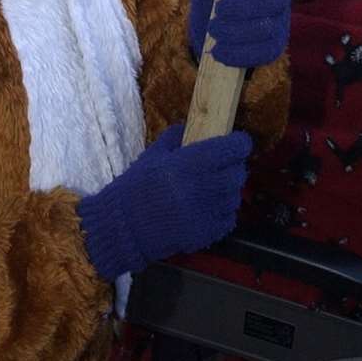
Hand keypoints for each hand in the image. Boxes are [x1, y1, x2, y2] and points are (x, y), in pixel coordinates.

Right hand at [78, 124, 250, 279]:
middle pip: (237, 174)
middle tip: (226, 164)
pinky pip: (228, 219)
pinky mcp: (205, 234)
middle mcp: (199, 189)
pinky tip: (209, 207)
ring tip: (214, 187)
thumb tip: (198, 126)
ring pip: (234, 197)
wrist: (122, 227)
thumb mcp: (153, 154)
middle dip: (235, 167)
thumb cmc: (135, 187)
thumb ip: (177, 137)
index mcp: (185, 165)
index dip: (239, 143)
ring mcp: (204, 214)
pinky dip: (224, 211)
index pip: (229, 150)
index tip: (238, 140)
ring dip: (229, 190)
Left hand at [188, 0, 295, 67]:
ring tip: (213, 29)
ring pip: (268, 28)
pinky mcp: (273, 47)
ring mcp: (280, 23)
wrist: (211, 32)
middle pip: (275, 0)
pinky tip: (219, 50)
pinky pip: (263, 52)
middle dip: (243, 6)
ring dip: (236, 30)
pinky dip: (238, 52)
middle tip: (218, 9)